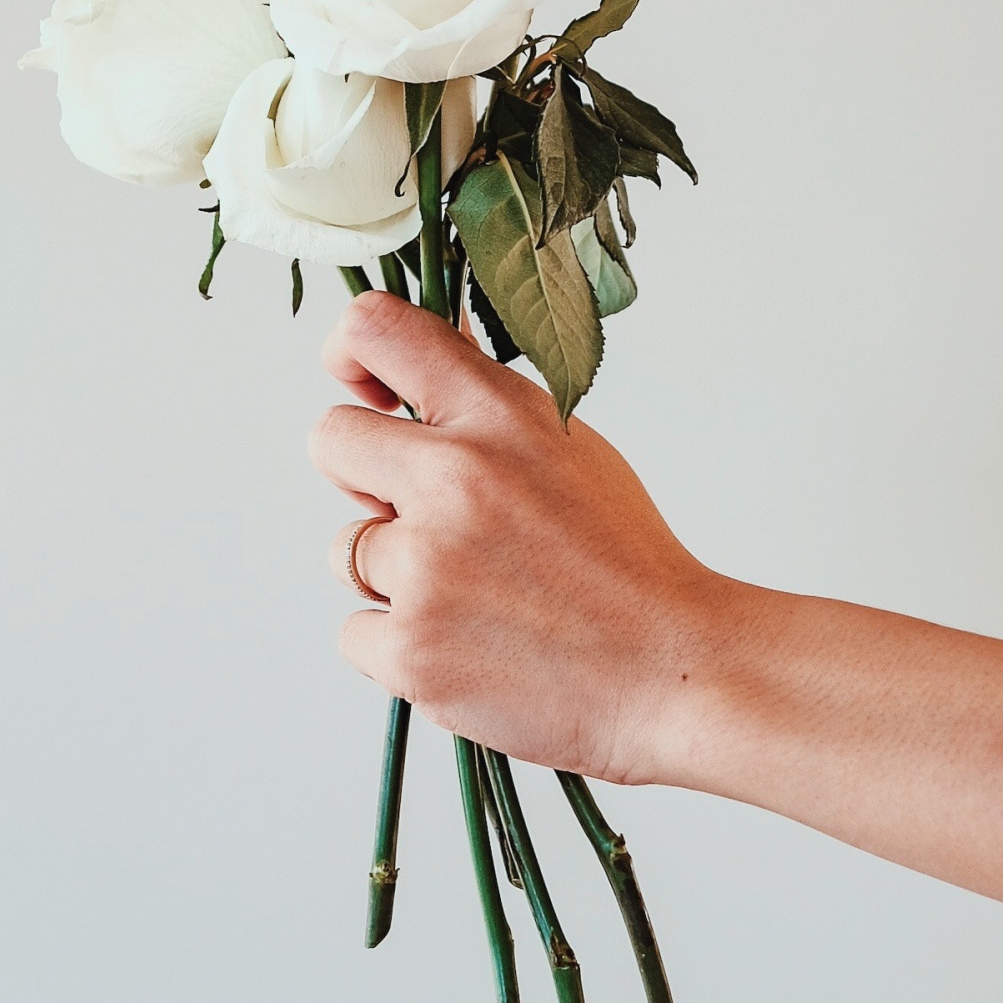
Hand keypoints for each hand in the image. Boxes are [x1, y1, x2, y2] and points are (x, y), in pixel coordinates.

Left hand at [310, 291, 723, 784]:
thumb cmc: (624, 562)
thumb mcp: (568, 450)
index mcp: (498, 416)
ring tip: (477, 596)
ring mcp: (426, 567)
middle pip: (331, 440)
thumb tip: (413, 371)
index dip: (349, 353)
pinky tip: (472, 647)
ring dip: (393, 573)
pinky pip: (355, 632)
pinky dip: (401, 645)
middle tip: (422, 516)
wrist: (671, 673)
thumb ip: (484, 409)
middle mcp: (454, 479)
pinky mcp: (410, 651)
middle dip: (362, 478)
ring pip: (346, 548)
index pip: (376, 329)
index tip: (367, 392)